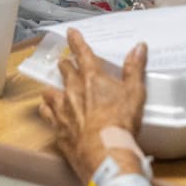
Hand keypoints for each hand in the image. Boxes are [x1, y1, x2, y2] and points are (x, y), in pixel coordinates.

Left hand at [39, 28, 147, 184]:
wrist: (104, 153)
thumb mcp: (135, 93)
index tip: (70, 32)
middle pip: (64, 70)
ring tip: (54, 88)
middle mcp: (72, 89)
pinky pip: (46, 114)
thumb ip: (135, 68)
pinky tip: (49, 111)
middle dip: (65, 65)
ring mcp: (62, 109)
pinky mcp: (57, 128)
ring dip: (53, 88)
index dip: (76, 40)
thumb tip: (139, 47)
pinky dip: (47, 110)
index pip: (82, 52)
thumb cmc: (120, 122)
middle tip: (66, 63)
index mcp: (92, 77)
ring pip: (50, 91)